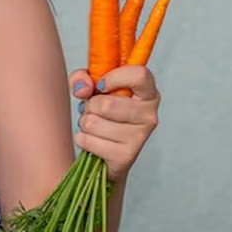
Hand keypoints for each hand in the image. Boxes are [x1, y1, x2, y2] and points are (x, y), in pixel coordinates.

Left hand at [68, 65, 160, 181]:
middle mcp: (149, 115)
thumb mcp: (93, 87)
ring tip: (95, 124)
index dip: (113, 78)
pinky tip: (94, 139)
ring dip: (85, 122)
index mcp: (148, 93)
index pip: (139, 75)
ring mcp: (139, 137)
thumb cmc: (104, 112)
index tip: (100, 85)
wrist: (108, 152)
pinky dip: (82, 139)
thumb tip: (82, 89)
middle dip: (90, 105)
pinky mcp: (125, 156)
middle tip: (94, 110)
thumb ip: (83, 78)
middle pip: (106, 103)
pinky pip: (87, 140)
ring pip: (93, 122)